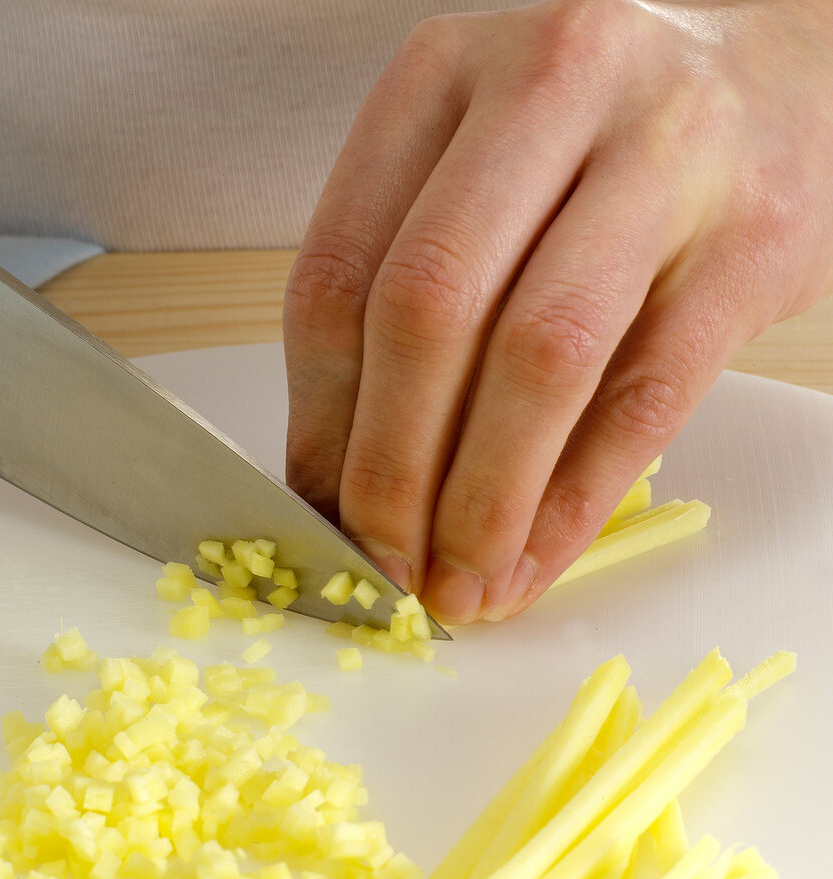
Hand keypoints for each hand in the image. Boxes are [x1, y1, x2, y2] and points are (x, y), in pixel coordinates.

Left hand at [283, 0, 832, 623]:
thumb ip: (412, 296)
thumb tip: (343, 476)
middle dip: (393, 471)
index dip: (319, 419)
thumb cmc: (602, 145)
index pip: (342, 273)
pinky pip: (644, 402)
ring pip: (541, 360)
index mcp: (443, 75)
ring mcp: (665, 159)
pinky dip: (575, 503)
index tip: (320, 509)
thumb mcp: (480, 179)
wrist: (779, 81)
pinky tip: (534, 559)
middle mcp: (550, 89)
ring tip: (460, 585)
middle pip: (431, 311)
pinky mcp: (752, 245)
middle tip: (383, 564)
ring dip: (484, 502)